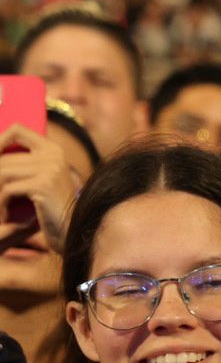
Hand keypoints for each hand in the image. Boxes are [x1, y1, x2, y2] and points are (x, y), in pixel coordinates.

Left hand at [0, 124, 82, 253]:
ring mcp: (51, 168)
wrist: (71, 232)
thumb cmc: (51, 211)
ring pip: (3, 173)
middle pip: (4, 158)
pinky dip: (1, 204)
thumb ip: (24, 166)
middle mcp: (53, 154)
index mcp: (53, 150)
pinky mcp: (44, 184)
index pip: (17, 130)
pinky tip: (4, 216)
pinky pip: (8, 189)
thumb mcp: (40, 182)